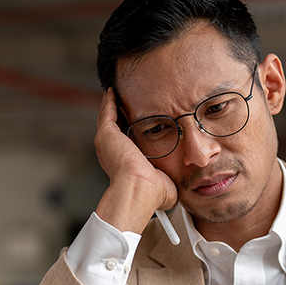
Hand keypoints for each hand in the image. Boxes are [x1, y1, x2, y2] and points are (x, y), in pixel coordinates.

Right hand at [93, 88, 176, 233]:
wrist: (140, 190)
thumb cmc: (152, 192)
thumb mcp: (163, 183)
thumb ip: (168, 178)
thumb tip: (179, 184)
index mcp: (122, 164)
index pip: (125, 143)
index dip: (130, 131)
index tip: (138, 122)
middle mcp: (111, 153)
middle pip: (115, 128)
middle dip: (120, 115)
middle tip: (125, 102)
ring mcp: (107, 143)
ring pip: (108, 118)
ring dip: (113, 105)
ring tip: (117, 94)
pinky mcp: (106, 134)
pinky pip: (107, 112)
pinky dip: (109, 101)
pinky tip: (113, 92)